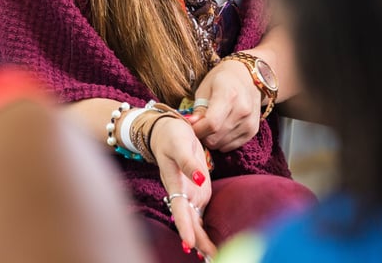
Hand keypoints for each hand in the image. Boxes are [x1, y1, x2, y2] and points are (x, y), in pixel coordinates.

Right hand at [150, 115, 215, 256]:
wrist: (169, 131)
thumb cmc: (173, 136)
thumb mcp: (180, 144)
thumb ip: (188, 162)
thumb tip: (199, 178)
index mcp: (175, 183)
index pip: (180, 210)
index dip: (184, 227)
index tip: (188, 245)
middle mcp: (182, 193)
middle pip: (189, 222)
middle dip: (198, 242)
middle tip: (210, 258)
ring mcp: (189, 194)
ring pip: (195, 222)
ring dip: (202, 240)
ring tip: (212, 257)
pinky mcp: (197, 192)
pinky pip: (200, 215)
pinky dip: (204, 231)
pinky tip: (209, 245)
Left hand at [185, 58, 261, 152]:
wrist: (247, 78)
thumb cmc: (222, 80)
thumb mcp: (205, 88)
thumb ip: (199, 108)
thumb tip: (191, 125)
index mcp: (230, 95)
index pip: (211, 123)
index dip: (197, 129)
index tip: (190, 126)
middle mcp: (243, 110)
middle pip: (215, 137)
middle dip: (202, 135)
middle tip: (199, 125)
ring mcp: (249, 121)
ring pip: (221, 144)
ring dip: (212, 139)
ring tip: (211, 125)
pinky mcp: (252, 131)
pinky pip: (230, 146)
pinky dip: (222, 141)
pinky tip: (221, 128)